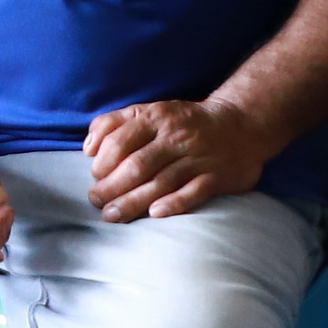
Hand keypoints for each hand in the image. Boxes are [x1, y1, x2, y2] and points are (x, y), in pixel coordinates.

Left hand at [84, 98, 270, 219]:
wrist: (240, 124)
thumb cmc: (182, 121)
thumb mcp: (148, 111)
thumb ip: (113, 124)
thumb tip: (87, 149)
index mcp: (154, 119)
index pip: (120, 142)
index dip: (103, 163)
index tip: (94, 178)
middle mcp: (174, 138)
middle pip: (137, 166)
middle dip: (112, 187)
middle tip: (96, 202)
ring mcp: (197, 158)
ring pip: (160, 182)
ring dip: (134, 201)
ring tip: (113, 215)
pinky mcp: (216, 177)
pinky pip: (193, 192)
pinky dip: (174, 203)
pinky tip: (155, 213)